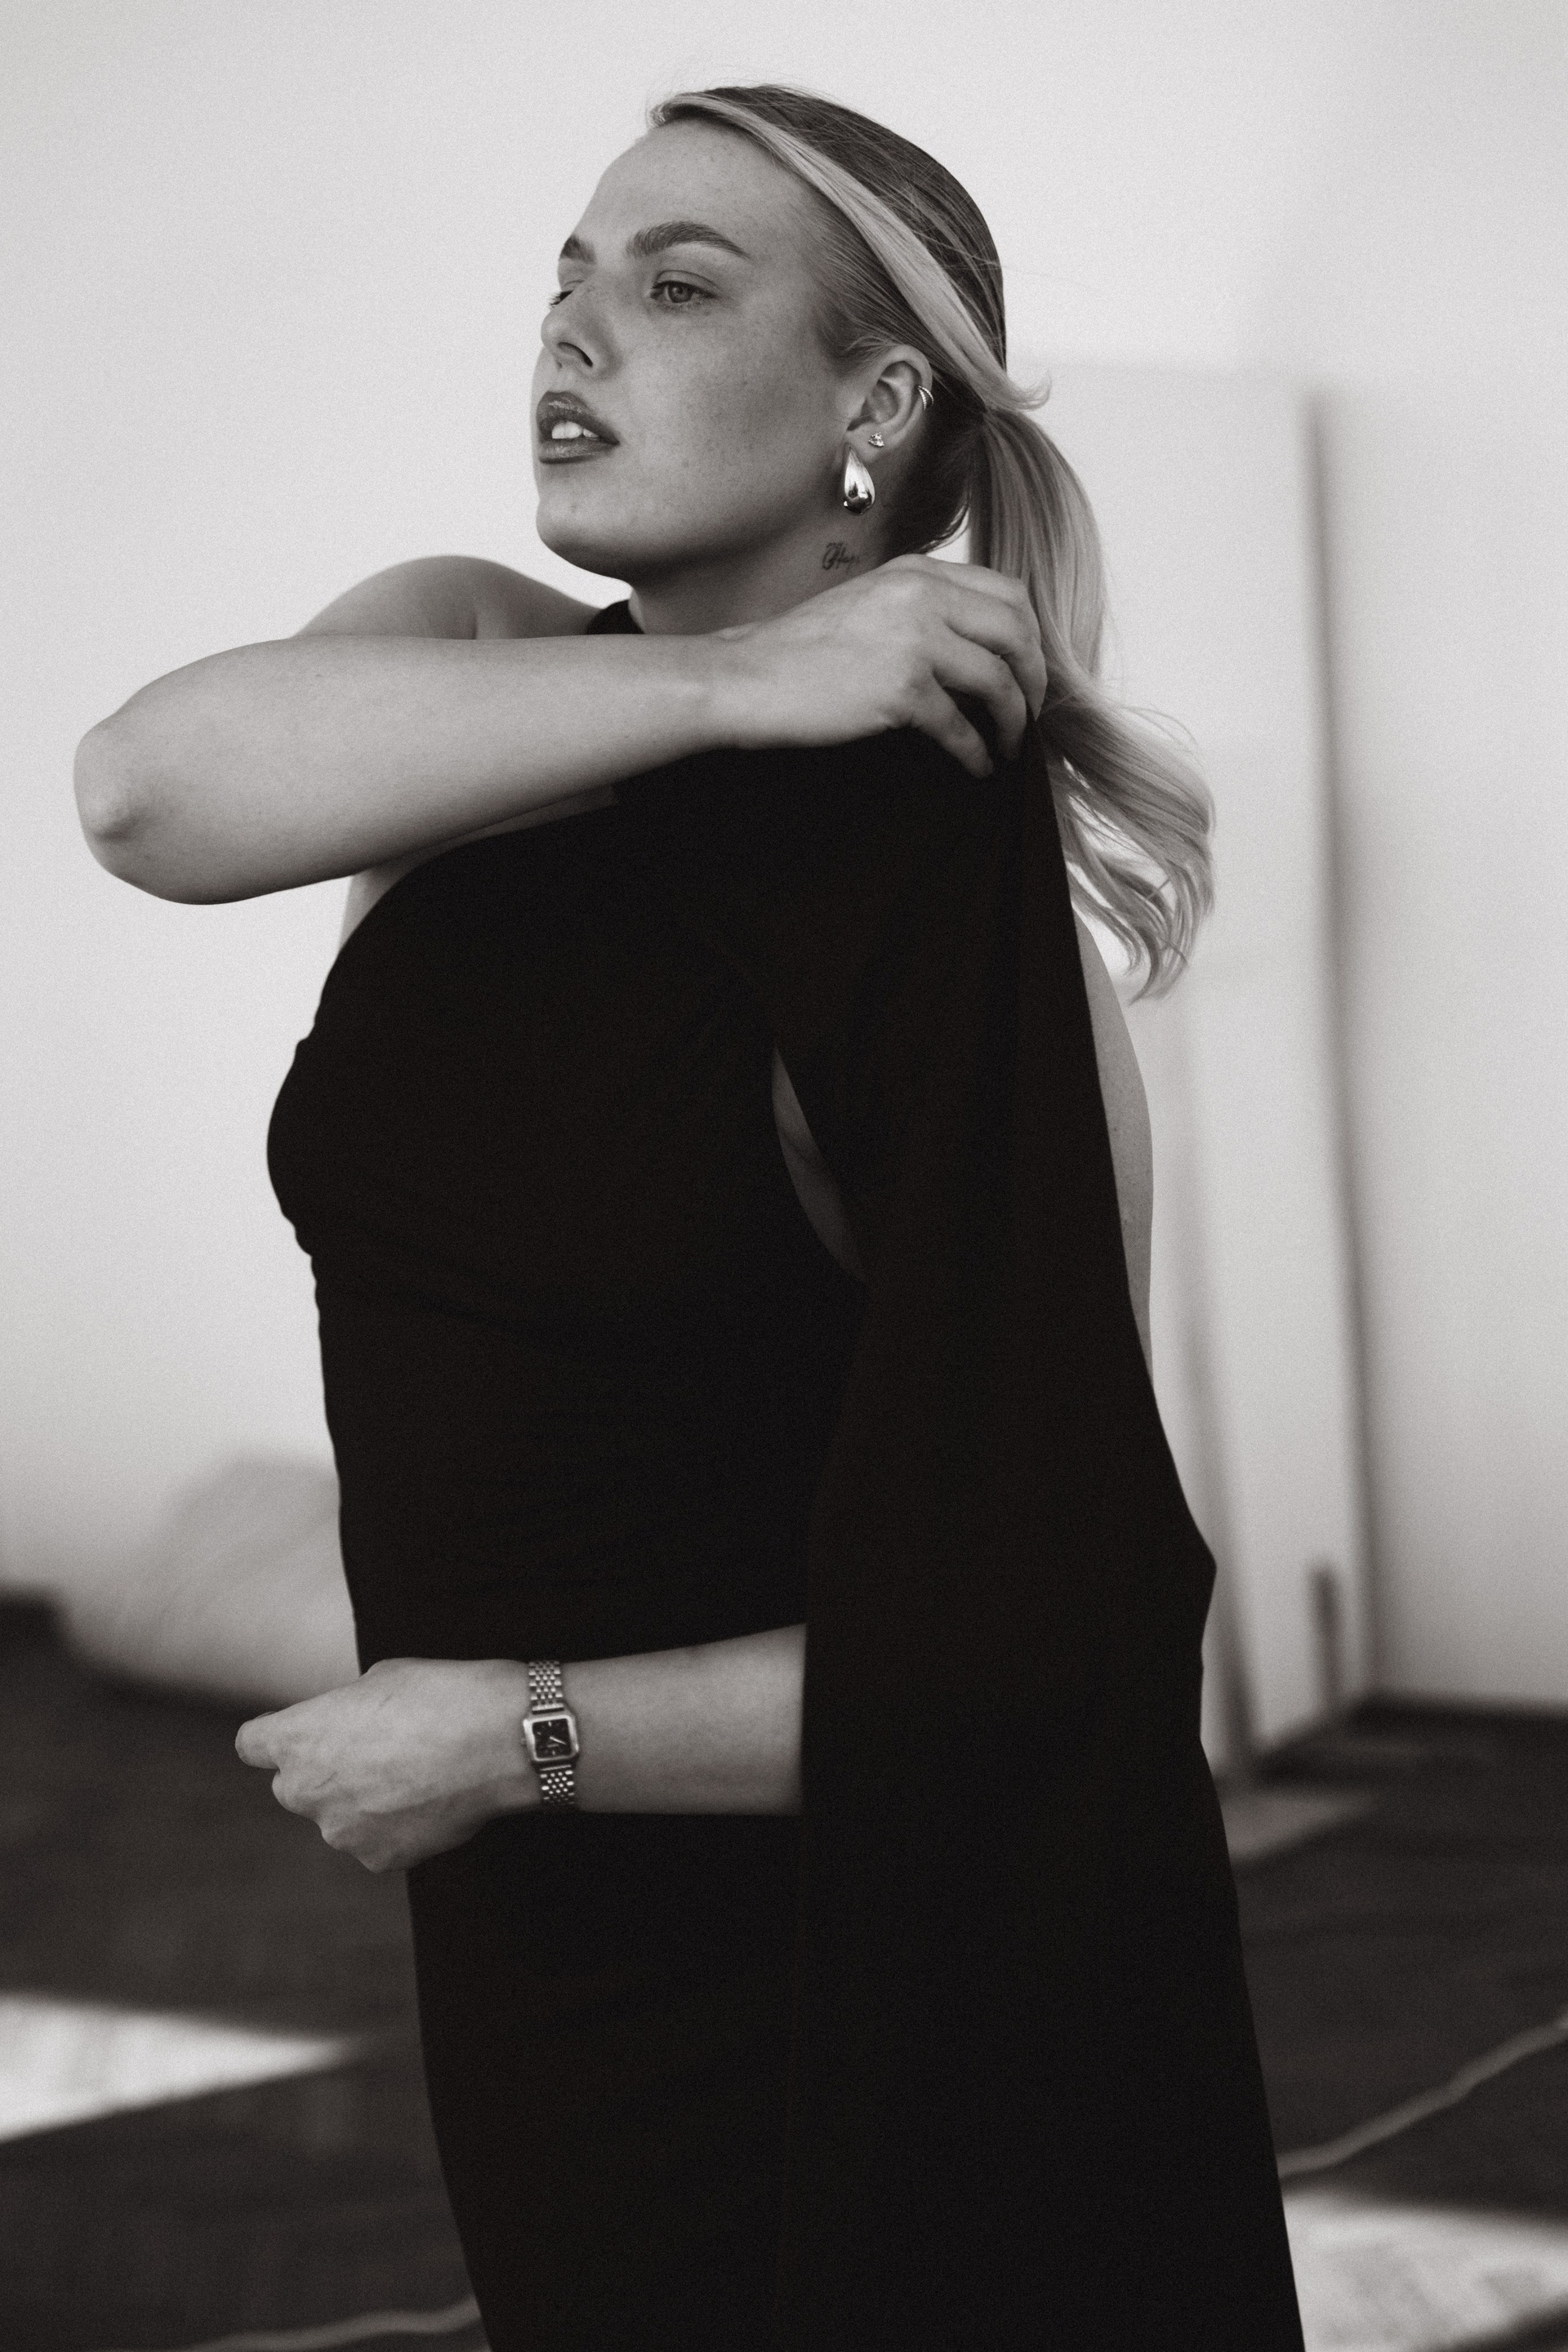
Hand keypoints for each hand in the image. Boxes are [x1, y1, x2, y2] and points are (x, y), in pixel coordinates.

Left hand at [234, 1656, 537, 1871]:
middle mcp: (305, 1791)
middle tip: (374, 1753)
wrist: (495, 1741)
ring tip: (415, 1777)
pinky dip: (396, 1828)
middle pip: (294, 1786)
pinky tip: (430, 1802)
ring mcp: (340, 1832)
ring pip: (339, 1818)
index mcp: (297, 1738)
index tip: (304, 1734)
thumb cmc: (439, 1695)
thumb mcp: (379, 1680)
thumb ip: (345, 1714)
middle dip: (323, 1773)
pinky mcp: (377, 1860)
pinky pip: (376, 1842)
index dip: (277, 1737)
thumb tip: (349, 1731)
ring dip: (362, 1803)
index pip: (252, 1745)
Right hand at [713, 554, 1048, 779]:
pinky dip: (976, 751)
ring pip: (999, 680)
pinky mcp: (900, 688)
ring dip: (1014, 720)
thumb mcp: (868, 605)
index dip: (1029, 638)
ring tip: (1009, 746)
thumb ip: (920, 610)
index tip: (1027, 672)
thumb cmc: (799, 652)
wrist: (747, 677)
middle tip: (1030, 714)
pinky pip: (961, 726)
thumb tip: (975, 650)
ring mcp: (913, 640)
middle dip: (1034, 679)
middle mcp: (922, 596)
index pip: (1008, 594)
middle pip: (1016, 632)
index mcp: (917, 573)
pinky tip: (976, 766)